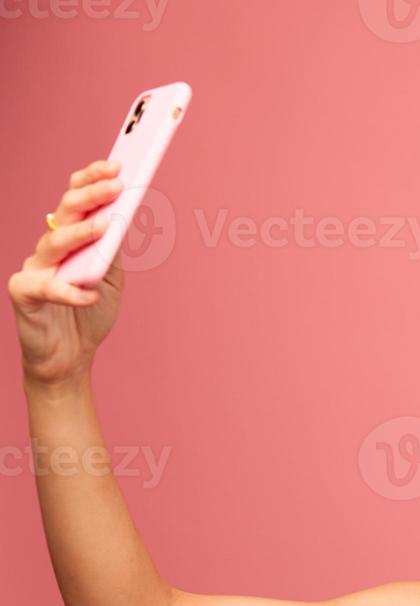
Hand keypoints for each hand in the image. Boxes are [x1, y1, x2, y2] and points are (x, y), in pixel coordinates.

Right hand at [10, 159, 127, 387]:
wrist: (68, 357)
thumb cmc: (89, 313)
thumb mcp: (110, 277)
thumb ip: (112, 249)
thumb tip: (125, 215)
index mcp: (69, 238)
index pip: (76, 199)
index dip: (92, 179)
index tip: (118, 165)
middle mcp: (49, 247)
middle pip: (65, 211)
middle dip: (91, 194)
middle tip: (117, 183)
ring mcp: (34, 268)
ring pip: (54, 242)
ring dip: (82, 232)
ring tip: (107, 226)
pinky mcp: (24, 293)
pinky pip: (47, 288)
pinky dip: (71, 291)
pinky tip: (90, 293)